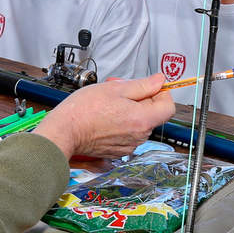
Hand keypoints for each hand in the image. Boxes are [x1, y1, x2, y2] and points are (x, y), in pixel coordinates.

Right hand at [34, 74, 174, 158]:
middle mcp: (139, 136)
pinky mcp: (118, 151)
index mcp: (142, 119)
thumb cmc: (83, 111)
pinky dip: (121, 125)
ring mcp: (129, 146)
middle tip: (122, 92)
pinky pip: (128, 134)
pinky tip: (105, 118)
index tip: (151, 87)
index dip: (162, 94)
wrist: (64, 132)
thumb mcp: (115, 88)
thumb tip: (160, 81)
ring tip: (109, 105)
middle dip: (142, 101)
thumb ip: (142, 85)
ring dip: (130, 112)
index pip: (169, 107)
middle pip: (153, 115)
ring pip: (139, 124)